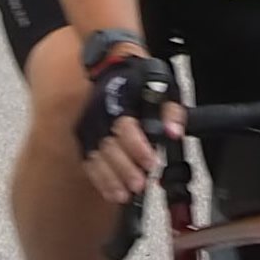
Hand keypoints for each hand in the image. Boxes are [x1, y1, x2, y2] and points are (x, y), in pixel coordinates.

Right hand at [78, 47, 175, 208]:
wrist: (113, 65)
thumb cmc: (140, 78)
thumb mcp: (164, 86)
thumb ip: (172, 112)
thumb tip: (174, 132)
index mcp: (121, 103)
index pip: (126, 128)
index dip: (138, 148)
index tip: (151, 162)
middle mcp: (101, 116)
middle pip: (110, 147)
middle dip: (124, 169)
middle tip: (138, 184)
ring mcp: (90, 128)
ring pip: (96, 158)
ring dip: (109, 178)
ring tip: (123, 195)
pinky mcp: (85, 138)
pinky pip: (89, 162)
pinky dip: (99, 179)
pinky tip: (111, 193)